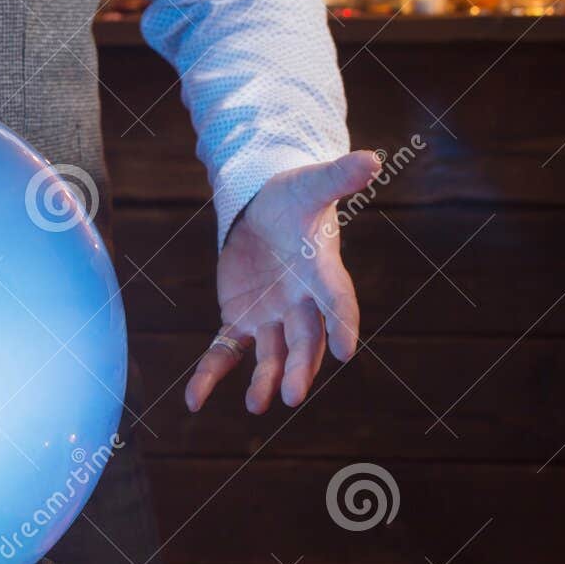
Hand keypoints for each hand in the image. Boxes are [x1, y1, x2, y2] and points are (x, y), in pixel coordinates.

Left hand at [185, 151, 380, 414]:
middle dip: (298, 367)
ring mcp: (272, 316)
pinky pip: (226, 352)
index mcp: (321, 271)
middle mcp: (300, 302)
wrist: (267, 210)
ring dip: (263, 380)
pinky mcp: (243, 320)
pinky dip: (210, 376)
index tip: (348, 350)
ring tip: (257, 405)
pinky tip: (193, 401)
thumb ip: (337, 177)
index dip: (342, 323)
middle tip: (292, 394)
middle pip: (303, 340)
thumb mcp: (310, 184)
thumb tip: (371, 158)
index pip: (336, 300)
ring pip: (270, 355)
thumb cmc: (295, 198)